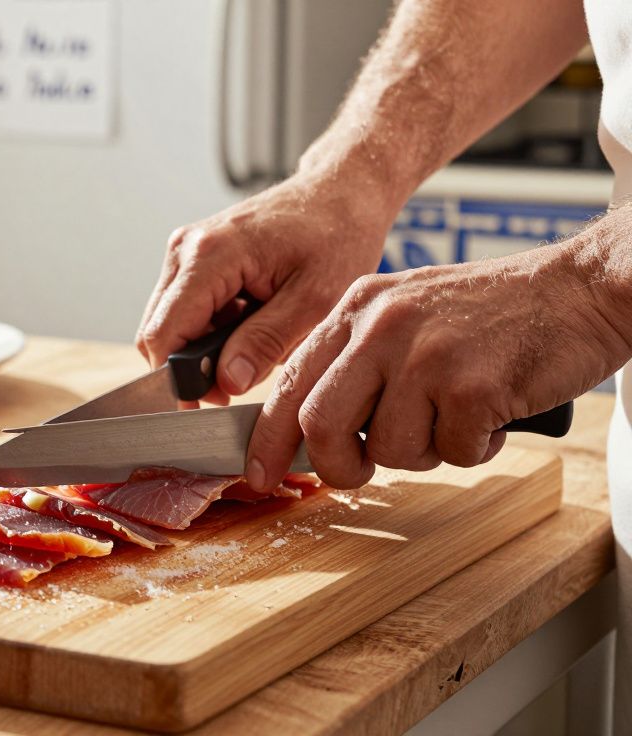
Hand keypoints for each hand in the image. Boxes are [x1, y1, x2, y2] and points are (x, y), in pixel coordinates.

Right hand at [136, 173, 394, 404]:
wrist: (340, 192)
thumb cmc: (336, 236)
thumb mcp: (315, 301)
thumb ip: (265, 343)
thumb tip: (225, 382)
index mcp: (210, 255)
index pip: (163, 335)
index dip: (178, 379)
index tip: (209, 404)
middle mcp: (185, 249)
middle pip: (158, 333)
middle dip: (193, 367)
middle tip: (244, 378)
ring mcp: (184, 252)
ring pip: (169, 325)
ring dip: (205, 348)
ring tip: (256, 341)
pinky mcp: (192, 258)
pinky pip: (184, 310)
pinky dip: (211, 329)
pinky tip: (251, 321)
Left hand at [245, 243, 628, 490]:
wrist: (580, 289)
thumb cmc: (495, 314)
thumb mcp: (406, 315)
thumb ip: (357, 362)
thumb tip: (310, 431)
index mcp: (357, 308)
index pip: (288, 384)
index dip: (268, 439)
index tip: (257, 473)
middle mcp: (381, 326)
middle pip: (320, 424)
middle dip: (336, 466)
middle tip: (361, 473)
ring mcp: (425, 353)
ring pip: (390, 449)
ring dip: (426, 453)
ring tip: (457, 417)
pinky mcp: (471, 384)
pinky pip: (453, 451)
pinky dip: (475, 448)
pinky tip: (493, 412)